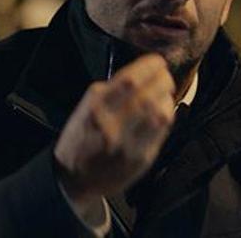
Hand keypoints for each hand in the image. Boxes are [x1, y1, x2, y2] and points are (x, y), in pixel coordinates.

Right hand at [53, 54, 174, 205]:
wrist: (74, 178)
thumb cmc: (80, 138)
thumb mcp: (86, 108)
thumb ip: (112, 92)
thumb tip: (144, 74)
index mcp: (96, 105)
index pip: (130, 79)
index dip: (150, 67)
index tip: (157, 62)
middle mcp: (111, 123)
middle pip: (148, 95)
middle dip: (163, 80)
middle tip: (165, 76)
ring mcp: (127, 142)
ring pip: (158, 113)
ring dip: (166, 98)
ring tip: (166, 92)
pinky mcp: (140, 158)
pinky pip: (161, 132)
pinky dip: (167, 116)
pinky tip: (164, 111)